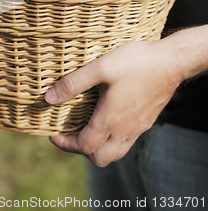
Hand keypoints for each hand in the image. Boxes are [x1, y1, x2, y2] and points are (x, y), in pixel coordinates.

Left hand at [45, 39, 181, 166]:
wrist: (171, 62)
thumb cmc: (136, 62)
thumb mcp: (100, 67)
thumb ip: (73, 83)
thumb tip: (49, 98)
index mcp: (110, 120)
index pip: (84, 146)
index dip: (65, 143)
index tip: (54, 133)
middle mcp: (124, 130)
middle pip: (100, 158)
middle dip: (81, 151)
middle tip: (69, 134)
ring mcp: (138, 127)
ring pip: (115, 153)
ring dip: (98, 147)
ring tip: (87, 128)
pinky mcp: (147, 121)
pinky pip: (127, 141)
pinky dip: (113, 139)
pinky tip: (108, 118)